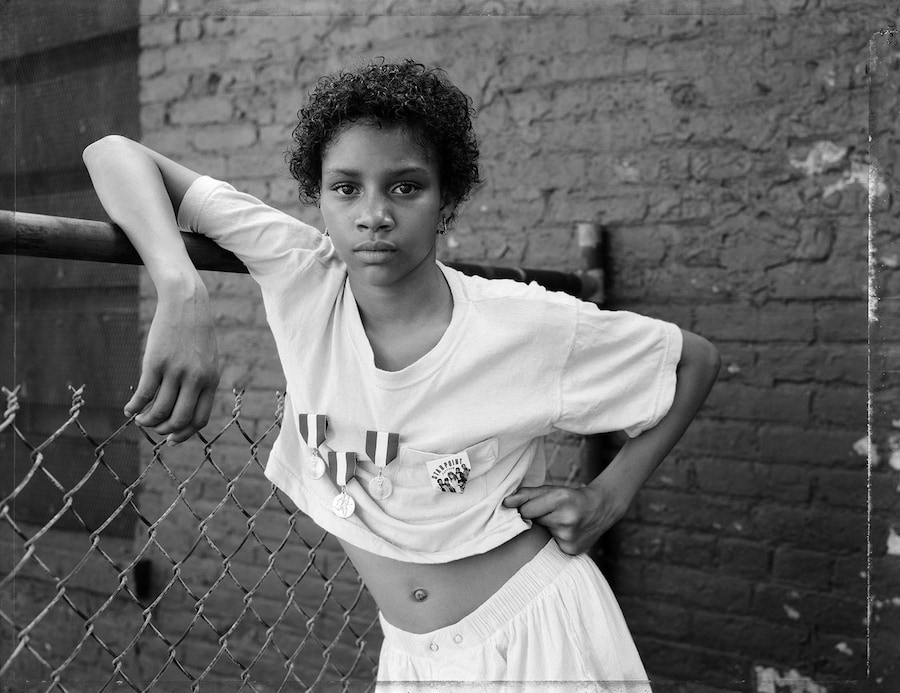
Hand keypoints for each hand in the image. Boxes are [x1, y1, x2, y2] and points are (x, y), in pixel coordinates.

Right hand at [125, 285, 218, 444]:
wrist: (186, 303)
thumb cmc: (196, 332)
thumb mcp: (208, 359)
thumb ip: (202, 382)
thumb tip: (189, 406)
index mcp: (210, 380)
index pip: (200, 419)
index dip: (184, 433)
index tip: (172, 438)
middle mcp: (195, 379)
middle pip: (179, 419)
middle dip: (164, 431)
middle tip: (154, 429)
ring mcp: (175, 371)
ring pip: (159, 411)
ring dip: (147, 421)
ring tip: (140, 419)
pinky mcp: (155, 363)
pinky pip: (144, 394)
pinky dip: (134, 407)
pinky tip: (129, 409)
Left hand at [502, 479, 626, 554]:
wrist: (601, 509)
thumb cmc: (570, 498)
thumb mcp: (551, 490)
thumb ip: (526, 494)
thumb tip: (505, 502)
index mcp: (561, 499)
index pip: (526, 510)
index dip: (526, 508)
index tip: (533, 506)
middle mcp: (566, 519)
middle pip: (533, 522)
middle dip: (537, 517)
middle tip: (553, 513)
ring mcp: (570, 537)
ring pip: (541, 535)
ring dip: (546, 529)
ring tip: (561, 522)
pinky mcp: (571, 550)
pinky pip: (550, 546)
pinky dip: (554, 540)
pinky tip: (566, 532)